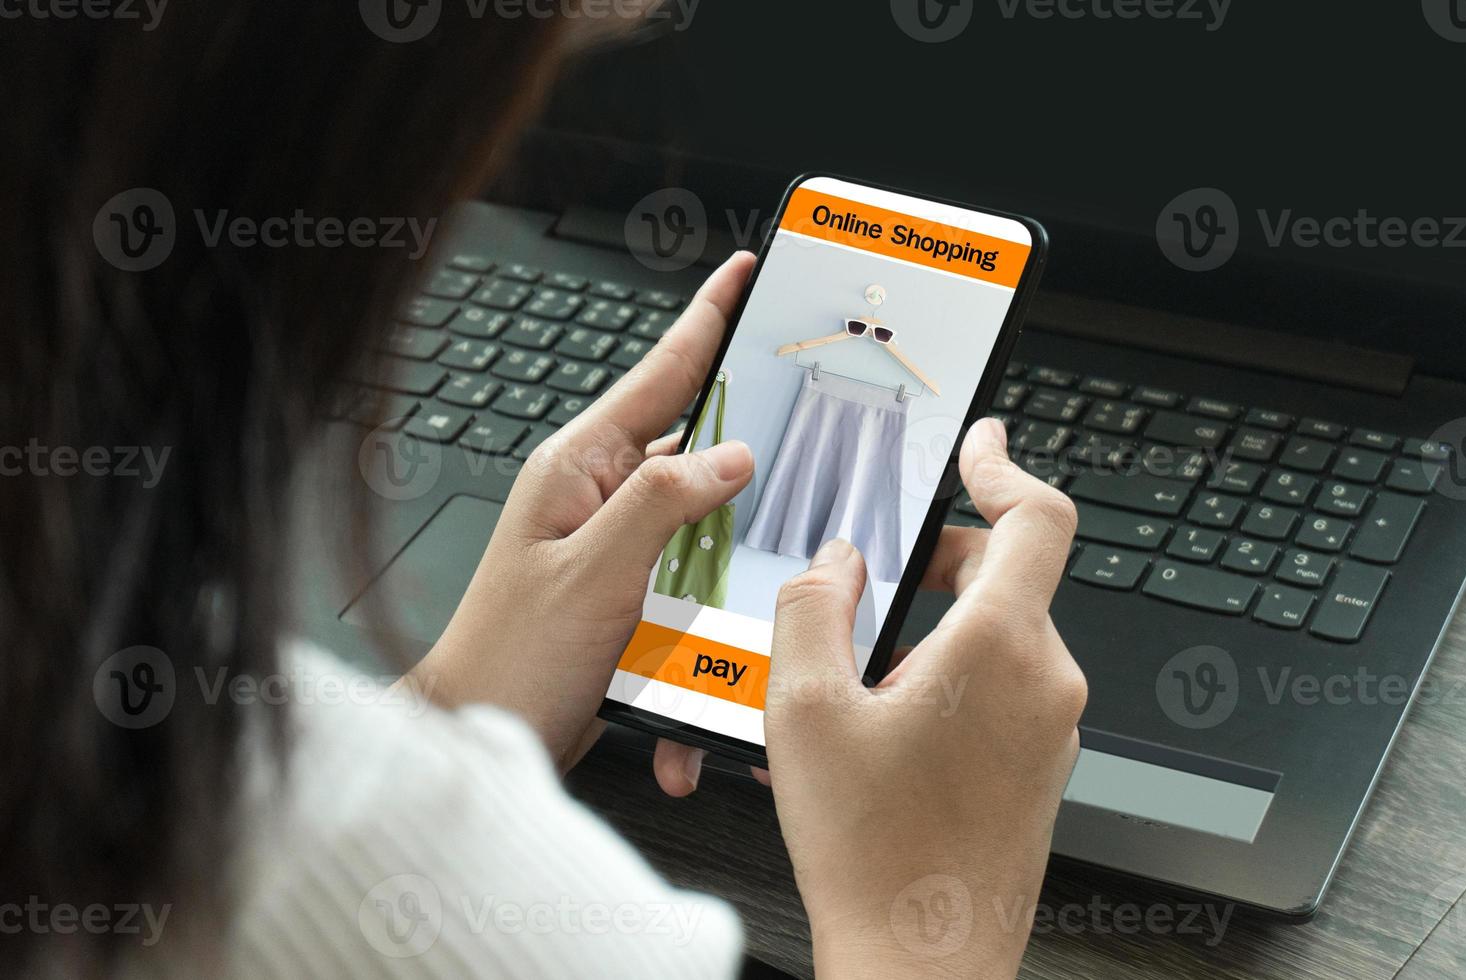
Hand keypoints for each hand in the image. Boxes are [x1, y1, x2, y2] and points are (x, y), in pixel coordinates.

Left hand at [402, 252, 755, 771]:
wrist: (485, 730)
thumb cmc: (512, 656)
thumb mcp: (593, 571)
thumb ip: (661, 501)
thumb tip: (730, 452)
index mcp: (579, 466)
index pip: (660, 374)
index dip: (708, 318)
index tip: (744, 271)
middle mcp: (599, 493)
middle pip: (694, 442)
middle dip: (748, 442)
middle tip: (805, 420)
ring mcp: (616, 541)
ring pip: (704, 517)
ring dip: (732, 551)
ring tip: (753, 569)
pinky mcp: (631, 587)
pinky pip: (692, 577)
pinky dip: (710, 609)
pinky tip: (710, 644)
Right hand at [766, 418, 1084, 978]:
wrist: (921, 965)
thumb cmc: (872, 853)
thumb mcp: (804, 709)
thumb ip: (814, 606)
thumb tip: (837, 562)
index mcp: (1000, 649)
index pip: (1038, 517)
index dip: (1005, 466)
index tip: (982, 445)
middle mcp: (1046, 683)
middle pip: (1010, 576)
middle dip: (939, 563)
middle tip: (871, 583)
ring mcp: (1052, 730)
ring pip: (1002, 635)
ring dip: (936, 629)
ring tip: (859, 676)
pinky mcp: (1042, 767)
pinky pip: (1004, 689)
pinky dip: (950, 677)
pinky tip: (883, 723)